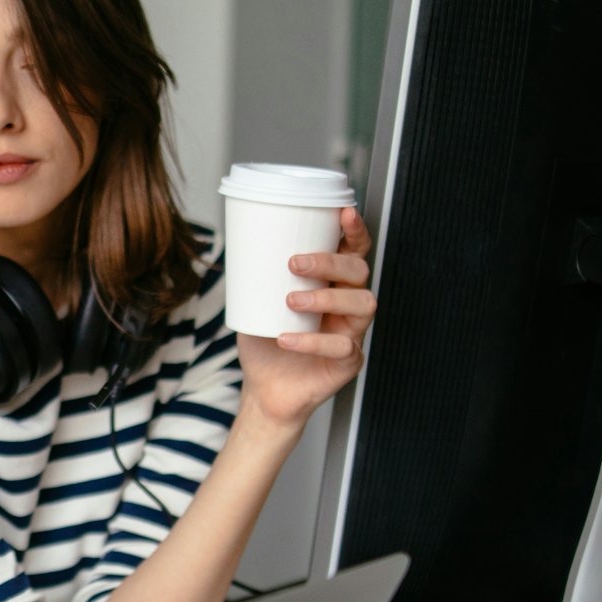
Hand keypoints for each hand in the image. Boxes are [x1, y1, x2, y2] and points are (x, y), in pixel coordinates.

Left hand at [237, 206, 374, 428]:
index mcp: (333, 284)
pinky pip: (342, 347)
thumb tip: (239, 241)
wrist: (264, 388)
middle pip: (359, 272)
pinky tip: (286, 339)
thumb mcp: (257, 300)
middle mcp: (348, 305)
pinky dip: (312, 341)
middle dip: (330, 262)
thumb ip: (257, 273)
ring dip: (325, 298)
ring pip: (362, 304)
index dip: (355, 231)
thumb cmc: (266, 341)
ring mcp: (352, 333)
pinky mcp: (348, 362)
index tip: (344, 213)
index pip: (354, 251)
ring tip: (290, 301)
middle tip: (295, 263)